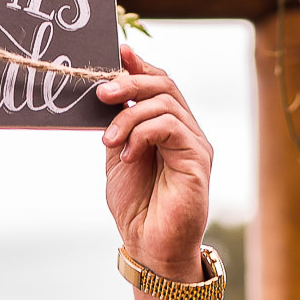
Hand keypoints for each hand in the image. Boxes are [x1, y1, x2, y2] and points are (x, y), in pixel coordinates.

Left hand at [96, 46, 215, 299]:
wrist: (150, 247)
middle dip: (130, 81)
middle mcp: (185, 129)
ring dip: (129, 115)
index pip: (158, 81)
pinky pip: (171, 127)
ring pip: (166, 102)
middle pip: (164, 83)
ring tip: (107, 140)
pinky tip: (126, 154)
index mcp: (167, 126)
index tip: (114, 51)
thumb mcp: (117, 157)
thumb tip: (105, 89)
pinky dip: (142, 133)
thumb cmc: (136, 207)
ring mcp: (195, 143)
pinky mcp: (198, 159)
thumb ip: (116, 124)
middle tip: (101, 93)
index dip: (138, 63)